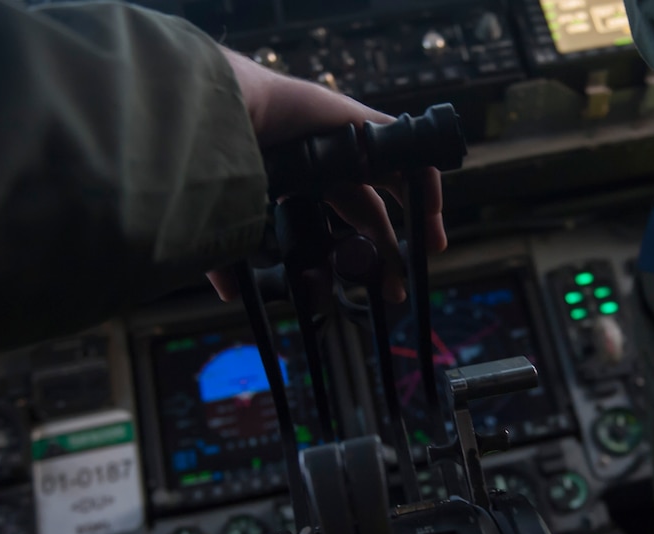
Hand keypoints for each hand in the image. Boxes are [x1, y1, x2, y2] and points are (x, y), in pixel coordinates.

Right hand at [208, 47, 445, 302]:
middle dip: (387, 248)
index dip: (356, 248)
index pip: (336, 219)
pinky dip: (423, 180)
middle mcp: (326, 161)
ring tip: (433, 245)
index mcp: (299, 180)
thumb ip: (228, 254)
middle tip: (396, 286)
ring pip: (395, 179)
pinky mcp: (364, 124)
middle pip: (369, 210)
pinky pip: (407, 150)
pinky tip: (431, 211)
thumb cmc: (220, 163)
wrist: (223, 120)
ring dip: (418, 213)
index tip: (367, 283)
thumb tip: (228, 293)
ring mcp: (347, 141)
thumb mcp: (231, 217)